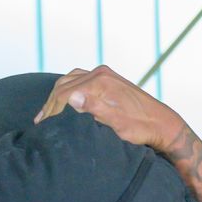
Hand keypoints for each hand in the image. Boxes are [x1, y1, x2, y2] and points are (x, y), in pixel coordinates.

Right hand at [35, 65, 177, 152]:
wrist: (161, 123)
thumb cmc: (140, 128)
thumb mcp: (117, 124)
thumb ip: (94, 109)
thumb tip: (71, 98)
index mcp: (100, 83)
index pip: (64, 94)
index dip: (51, 110)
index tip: (42, 126)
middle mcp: (101, 73)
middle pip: (64, 85)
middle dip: (50, 104)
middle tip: (40, 122)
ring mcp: (104, 73)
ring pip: (69, 80)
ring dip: (56, 95)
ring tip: (47, 114)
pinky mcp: (107, 78)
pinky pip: (78, 78)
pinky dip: (66, 88)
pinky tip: (63, 100)